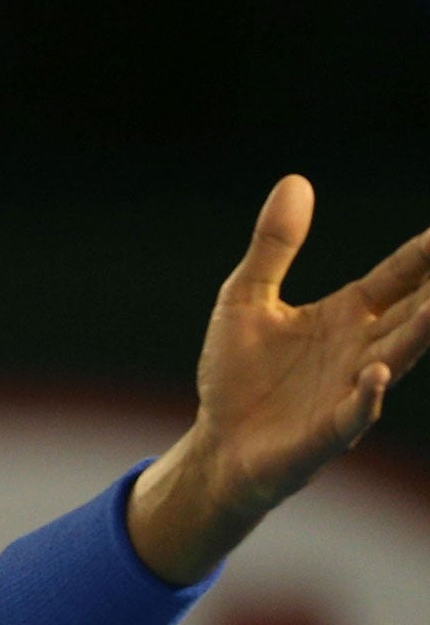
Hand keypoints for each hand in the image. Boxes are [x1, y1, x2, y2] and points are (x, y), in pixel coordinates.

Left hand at [131, 177, 429, 583]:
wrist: (216, 444)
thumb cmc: (236, 374)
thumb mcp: (245, 299)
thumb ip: (273, 247)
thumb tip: (295, 181)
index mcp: (348, 315)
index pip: (402, 275)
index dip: (427, 252)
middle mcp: (361, 349)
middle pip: (417, 312)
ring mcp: (348, 390)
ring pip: (398, 357)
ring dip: (422, 333)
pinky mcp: (325, 431)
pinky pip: (353, 413)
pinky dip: (366, 396)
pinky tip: (376, 375)